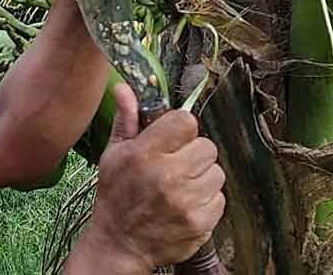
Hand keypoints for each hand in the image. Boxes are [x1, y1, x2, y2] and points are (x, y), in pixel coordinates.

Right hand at [73, 84, 225, 272]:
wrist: (119, 245)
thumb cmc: (115, 196)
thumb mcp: (113, 155)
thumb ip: (126, 120)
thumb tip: (125, 88)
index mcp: (144, 154)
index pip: (186, 121)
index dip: (180, 127)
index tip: (172, 137)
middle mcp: (168, 176)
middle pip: (206, 146)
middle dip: (193, 153)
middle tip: (176, 165)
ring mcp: (186, 201)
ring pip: (216, 172)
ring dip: (201, 177)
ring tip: (180, 187)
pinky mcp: (200, 222)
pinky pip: (219, 198)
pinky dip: (206, 201)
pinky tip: (186, 205)